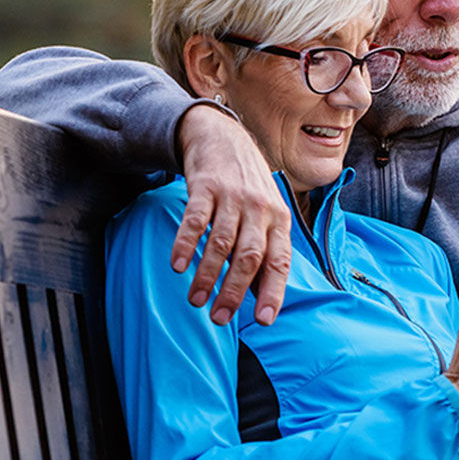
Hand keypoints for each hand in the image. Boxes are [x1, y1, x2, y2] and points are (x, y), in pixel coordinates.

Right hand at [174, 104, 291, 325]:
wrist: (225, 139)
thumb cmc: (249, 188)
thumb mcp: (268, 214)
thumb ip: (266, 250)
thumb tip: (263, 297)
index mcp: (280, 220)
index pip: (280, 261)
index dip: (274, 291)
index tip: (265, 320)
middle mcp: (260, 209)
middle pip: (250, 256)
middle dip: (235, 291)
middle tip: (219, 317)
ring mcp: (233, 197)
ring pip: (222, 242)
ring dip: (208, 275)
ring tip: (196, 300)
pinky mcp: (206, 187)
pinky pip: (195, 220)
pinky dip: (186, 244)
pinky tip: (178, 266)